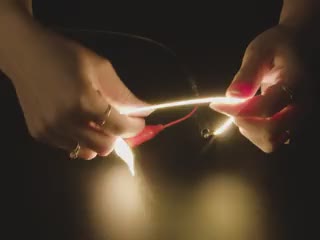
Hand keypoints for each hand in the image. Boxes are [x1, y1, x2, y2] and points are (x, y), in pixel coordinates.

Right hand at [10, 28, 147, 159]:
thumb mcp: (100, 68)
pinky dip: (81, 140)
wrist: (25, 55)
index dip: (135, 127)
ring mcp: (50, 131)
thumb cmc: (66, 56)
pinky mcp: (39, 134)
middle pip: (105, 147)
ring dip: (98, 141)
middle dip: (117, 136)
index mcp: (83, 103)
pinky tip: (78, 123)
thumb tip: (145, 111)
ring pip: (87, 153)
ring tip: (96, 123)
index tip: (139, 122)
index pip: (120, 128)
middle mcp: (66, 122)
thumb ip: (123, 94)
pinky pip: (70, 148)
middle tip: (117, 121)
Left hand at [210, 25, 310, 152]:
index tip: (216, 103)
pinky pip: (273, 141)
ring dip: (250, 130)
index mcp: (297, 84)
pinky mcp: (294, 124)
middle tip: (232, 107)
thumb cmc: (278, 46)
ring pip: (271, 142)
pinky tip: (251, 116)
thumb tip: (233, 96)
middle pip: (270, 133)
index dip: (236, 110)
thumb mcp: (259, 51)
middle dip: (243, 122)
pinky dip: (257, 134)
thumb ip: (247, 73)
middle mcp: (303, 106)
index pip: (265, 109)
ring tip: (242, 110)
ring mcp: (301, 118)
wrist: (300, 46)